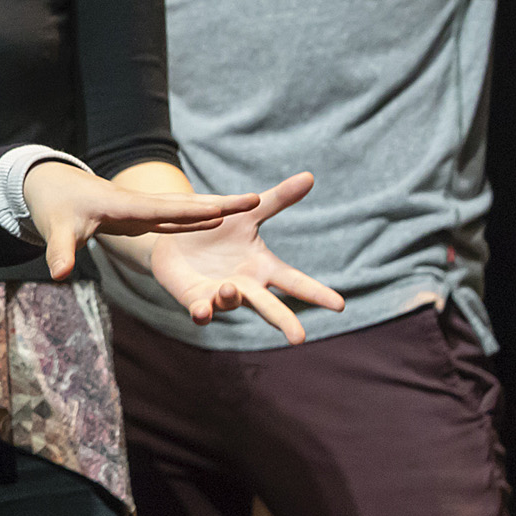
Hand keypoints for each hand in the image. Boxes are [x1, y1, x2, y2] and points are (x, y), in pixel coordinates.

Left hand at [23, 160, 259, 279]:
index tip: (224, 210)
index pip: (164, 210)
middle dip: (218, 203)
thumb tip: (58, 274)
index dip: (193, 211)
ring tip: (251, 204)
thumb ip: (60, 251)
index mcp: (124, 207)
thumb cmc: (55, 208)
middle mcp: (141, 206)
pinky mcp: (142, 216)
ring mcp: (144, 210)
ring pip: (185, 209)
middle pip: (185, 205)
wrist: (54, 186)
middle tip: (254, 199)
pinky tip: (218, 218)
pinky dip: (198, 216)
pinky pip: (176, 217)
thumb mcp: (57, 230)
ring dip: (215, 208)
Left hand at [144, 173, 343, 343]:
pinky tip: (202, 311)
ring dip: (231, 299)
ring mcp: (219, 296)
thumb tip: (310, 176)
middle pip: (268, 307)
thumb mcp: (248, 213)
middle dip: (283, 321)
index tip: (341, 305)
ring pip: (230, 304)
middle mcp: (245, 286)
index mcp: (263, 268)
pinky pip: (200, 310)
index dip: (317, 293)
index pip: (295, 282)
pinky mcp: (195, 299)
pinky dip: (202, 312)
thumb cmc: (218, 229)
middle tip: (299, 339)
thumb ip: (277, 200)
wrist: (175, 239)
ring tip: (229, 288)